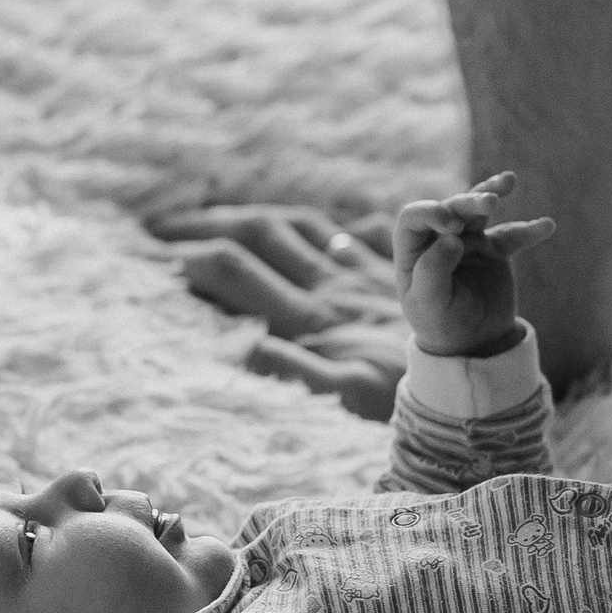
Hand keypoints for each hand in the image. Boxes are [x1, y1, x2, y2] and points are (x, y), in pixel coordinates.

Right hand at [145, 200, 407, 419]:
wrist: (470, 377)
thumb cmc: (402, 396)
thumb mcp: (345, 392)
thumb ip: (292, 368)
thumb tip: (238, 342)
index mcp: (309, 312)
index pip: (232, 268)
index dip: (186, 258)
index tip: (141, 256)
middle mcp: (329, 283)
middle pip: (256, 233)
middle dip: (204, 225)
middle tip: (155, 227)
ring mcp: (358, 272)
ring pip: (295, 225)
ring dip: (249, 217)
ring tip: (212, 218)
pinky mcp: (388, 271)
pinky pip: (351, 232)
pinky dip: (321, 225)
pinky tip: (308, 225)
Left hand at [394, 173, 555, 357]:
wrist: (473, 343)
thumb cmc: (440, 323)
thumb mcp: (429, 303)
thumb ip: (433, 270)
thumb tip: (452, 239)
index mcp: (414, 249)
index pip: (415, 218)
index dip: (431, 212)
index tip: (450, 224)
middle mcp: (439, 238)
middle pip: (451, 208)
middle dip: (468, 202)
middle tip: (488, 203)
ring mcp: (469, 241)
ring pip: (478, 211)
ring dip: (491, 194)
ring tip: (508, 181)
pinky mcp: (495, 250)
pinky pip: (512, 236)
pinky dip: (529, 230)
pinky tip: (546, 226)